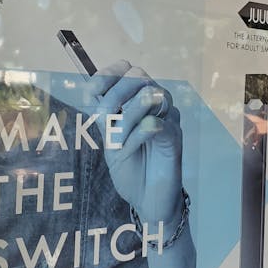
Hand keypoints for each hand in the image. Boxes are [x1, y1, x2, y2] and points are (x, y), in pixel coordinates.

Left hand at [86, 60, 182, 226]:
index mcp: (137, 99)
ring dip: (125, 118)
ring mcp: (168, 117)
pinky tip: (129, 149)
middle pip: (137, 75)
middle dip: (115, 97)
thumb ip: (105, 114)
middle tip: (105, 123)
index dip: (106, 76)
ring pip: (148, 95)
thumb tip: (92, 90)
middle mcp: (155, 102)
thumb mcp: (109, 138)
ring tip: (117, 142)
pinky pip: (155, 123)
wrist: (147, 199)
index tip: (92, 94)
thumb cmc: (130, 167)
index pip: (125, 68)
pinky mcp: (175, 135)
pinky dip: (136, 135)